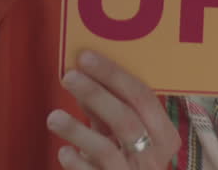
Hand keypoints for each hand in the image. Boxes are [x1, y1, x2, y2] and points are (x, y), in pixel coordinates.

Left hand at [47, 50, 179, 168]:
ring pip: (105, 148)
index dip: (113, 74)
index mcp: (164, 134)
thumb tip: (82, 74)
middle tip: (69, 77)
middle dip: (95, 94)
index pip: (142, 96)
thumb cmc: (126, 159)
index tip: (85, 57)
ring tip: (53, 117)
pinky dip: (77, 162)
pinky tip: (64, 151)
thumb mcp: (122, 133)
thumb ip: (106, 108)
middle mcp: (153, 155)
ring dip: (76, 130)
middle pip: (125, 118)